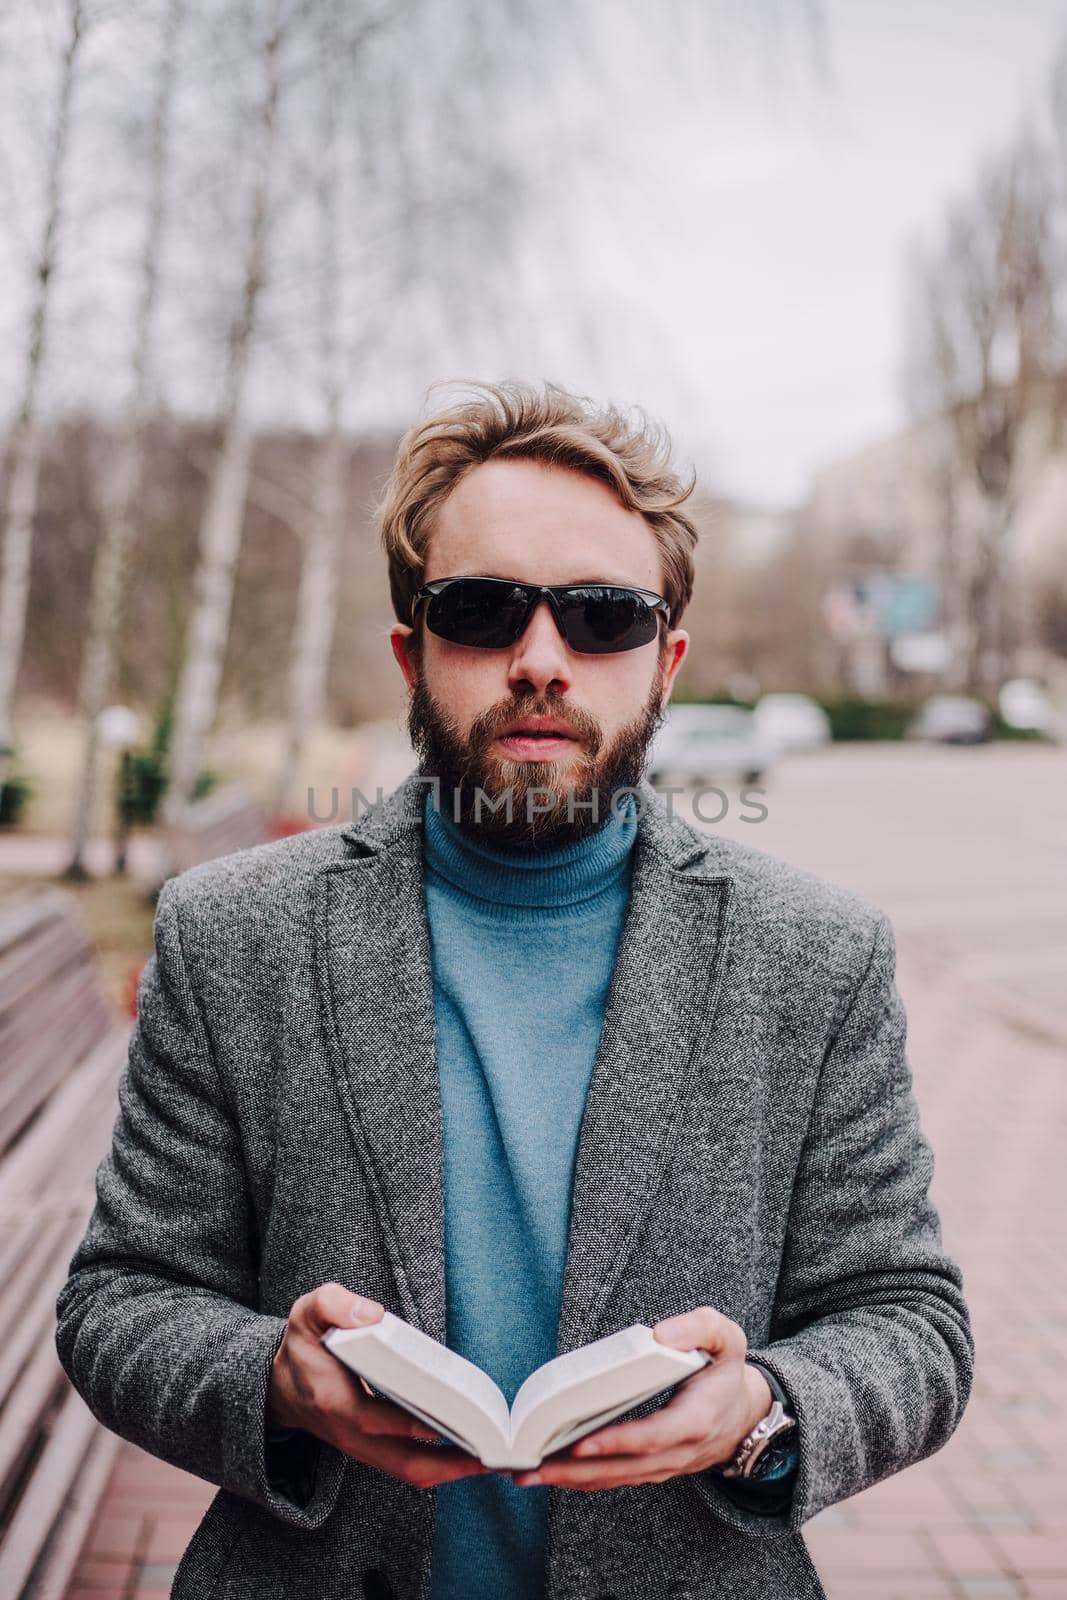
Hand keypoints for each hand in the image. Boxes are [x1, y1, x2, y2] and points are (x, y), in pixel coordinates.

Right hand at [268, 1282, 490, 1488]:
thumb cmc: (303, 1347)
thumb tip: (373, 1314)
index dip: (408, 1423)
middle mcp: (351, 1434)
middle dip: (449, 1465)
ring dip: (452, 1470)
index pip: (374, 1419)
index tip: (444, 1421)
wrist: (282, 1387)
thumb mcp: (305, 1314)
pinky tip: (471, 1450)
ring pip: (411, 1471)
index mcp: (334, 1401)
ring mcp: (364, 1448)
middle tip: (490, 1454)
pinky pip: (410, 1465)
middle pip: (403, 1464)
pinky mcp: (374, 1450)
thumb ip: (333, 1304)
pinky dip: (441, 1464)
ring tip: (492, 1456)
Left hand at [510, 1306, 770, 1490]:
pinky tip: (551, 1473)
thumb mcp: (727, 1338)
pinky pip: (615, 1479)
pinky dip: (582, 1479)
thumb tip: (660, 1335)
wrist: (745, 1413)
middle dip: (576, 1471)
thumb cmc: (727, 1370)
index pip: (651, 1437)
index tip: (581, 1444)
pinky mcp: (652, 1469)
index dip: (617, 1443)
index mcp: (695, 1420)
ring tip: (527, 1473)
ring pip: (615, 1479)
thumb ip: (699, 1327)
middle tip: (533, 1468)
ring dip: (570, 1480)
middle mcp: (678, 1452)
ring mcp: (665, 1466)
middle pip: (623, 1468)